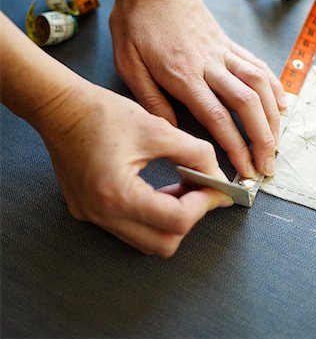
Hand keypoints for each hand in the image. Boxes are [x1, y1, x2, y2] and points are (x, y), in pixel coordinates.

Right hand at [38, 82, 232, 256]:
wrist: (61, 108)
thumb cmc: (101, 113)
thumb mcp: (156, 128)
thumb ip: (195, 154)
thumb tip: (218, 176)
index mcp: (117, 194)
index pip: (176, 221)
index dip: (205, 204)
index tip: (217, 188)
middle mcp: (101, 214)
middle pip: (163, 244)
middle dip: (190, 219)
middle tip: (201, 191)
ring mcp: (92, 216)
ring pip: (146, 240)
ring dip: (170, 219)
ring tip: (180, 187)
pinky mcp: (87, 211)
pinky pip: (128, 228)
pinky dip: (150, 215)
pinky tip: (158, 189)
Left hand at [110, 0, 286, 177]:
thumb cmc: (136, 21)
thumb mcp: (129, 64)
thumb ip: (151, 99)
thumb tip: (172, 128)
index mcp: (183, 74)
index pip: (217, 118)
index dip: (235, 147)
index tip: (245, 169)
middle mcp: (210, 64)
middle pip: (246, 105)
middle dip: (262, 139)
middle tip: (268, 165)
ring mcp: (222, 51)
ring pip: (259, 85)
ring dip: (272, 116)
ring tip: (277, 141)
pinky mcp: (227, 42)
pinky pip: (256, 65)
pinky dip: (273, 86)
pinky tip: (280, 102)